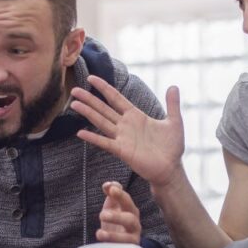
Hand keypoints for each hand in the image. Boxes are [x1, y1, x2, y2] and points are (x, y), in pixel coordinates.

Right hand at [71, 76, 185, 188]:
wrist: (171, 169)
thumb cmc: (172, 147)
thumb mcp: (174, 122)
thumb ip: (172, 104)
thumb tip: (174, 86)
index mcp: (135, 115)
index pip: (116, 98)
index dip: (104, 88)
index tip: (91, 78)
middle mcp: (125, 125)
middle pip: (103, 108)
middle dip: (89, 99)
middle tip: (74, 90)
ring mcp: (122, 137)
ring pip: (101, 121)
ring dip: (88, 113)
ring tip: (74, 104)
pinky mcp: (122, 151)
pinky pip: (105, 142)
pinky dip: (93, 138)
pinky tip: (81, 133)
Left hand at [97, 181, 140, 243]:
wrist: (118, 240)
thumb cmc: (115, 220)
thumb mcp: (112, 205)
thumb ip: (111, 192)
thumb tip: (108, 184)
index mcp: (130, 210)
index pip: (127, 201)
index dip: (120, 195)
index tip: (111, 189)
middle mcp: (134, 224)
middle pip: (130, 220)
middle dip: (117, 217)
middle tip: (102, 215)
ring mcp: (132, 239)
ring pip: (128, 238)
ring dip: (113, 235)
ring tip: (100, 233)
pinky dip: (113, 247)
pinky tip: (102, 243)